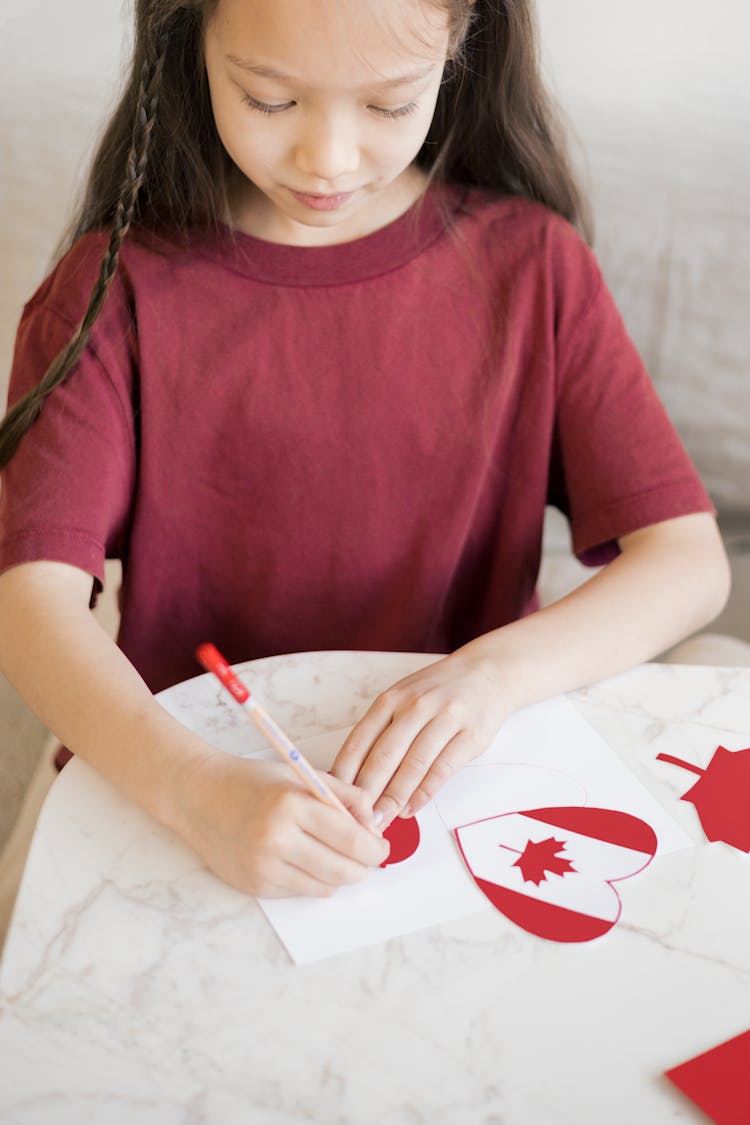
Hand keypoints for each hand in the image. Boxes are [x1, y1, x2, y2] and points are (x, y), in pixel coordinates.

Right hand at [176, 752, 388, 897]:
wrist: (199, 796)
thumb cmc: (253, 782)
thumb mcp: (302, 776)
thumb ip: (345, 796)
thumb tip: (374, 824)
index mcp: (292, 805)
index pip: (352, 840)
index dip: (375, 847)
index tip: (381, 845)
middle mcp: (276, 839)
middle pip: (343, 871)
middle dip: (364, 867)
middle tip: (368, 857)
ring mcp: (263, 867)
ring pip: (325, 887)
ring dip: (340, 876)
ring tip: (337, 856)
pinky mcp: (255, 885)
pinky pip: (301, 892)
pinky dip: (313, 880)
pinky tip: (306, 860)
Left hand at [330, 650, 509, 826]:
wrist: (488, 672)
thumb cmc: (438, 691)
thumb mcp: (404, 698)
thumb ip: (382, 729)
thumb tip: (355, 774)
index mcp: (392, 698)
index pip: (360, 739)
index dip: (345, 772)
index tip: (336, 797)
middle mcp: (416, 705)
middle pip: (385, 755)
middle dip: (368, 792)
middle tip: (357, 819)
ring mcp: (445, 718)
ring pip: (413, 765)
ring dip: (395, 797)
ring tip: (383, 819)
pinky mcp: (470, 734)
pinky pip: (443, 769)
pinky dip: (424, 792)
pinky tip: (412, 807)